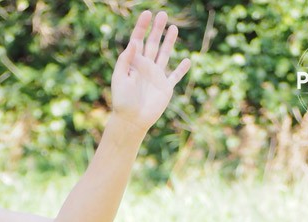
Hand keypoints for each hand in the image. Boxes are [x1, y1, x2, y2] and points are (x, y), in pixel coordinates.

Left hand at [111, 10, 189, 133]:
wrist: (131, 121)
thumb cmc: (122, 101)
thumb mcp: (119, 78)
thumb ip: (125, 60)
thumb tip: (134, 42)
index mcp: (134, 64)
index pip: (138, 40)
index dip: (142, 27)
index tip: (147, 13)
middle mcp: (146, 67)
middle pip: (153, 43)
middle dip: (157, 29)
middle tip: (163, 14)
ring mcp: (156, 77)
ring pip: (164, 55)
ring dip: (169, 42)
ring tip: (173, 28)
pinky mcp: (165, 88)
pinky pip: (175, 76)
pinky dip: (182, 69)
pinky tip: (188, 60)